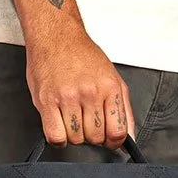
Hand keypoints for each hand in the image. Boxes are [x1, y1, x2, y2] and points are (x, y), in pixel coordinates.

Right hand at [25, 27, 135, 149]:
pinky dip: (58, 137)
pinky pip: (56, 137)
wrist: (56, 35)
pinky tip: (60, 124)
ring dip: (74, 134)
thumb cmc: (82, 56)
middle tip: (86, 119)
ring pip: (76, 139)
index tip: (108, 139)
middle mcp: (90, 92)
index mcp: (109, 87)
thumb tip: (130, 138)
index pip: (117, 132)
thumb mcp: (112, 78)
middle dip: (92, 135)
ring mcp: (68, 98)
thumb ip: (123, 110)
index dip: (113, 142)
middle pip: (95, 138)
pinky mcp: (47, 102)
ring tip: (71, 115)